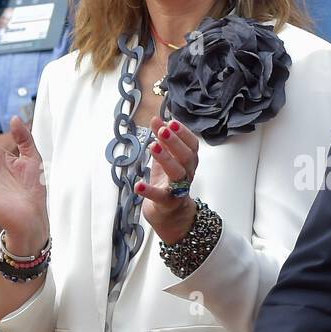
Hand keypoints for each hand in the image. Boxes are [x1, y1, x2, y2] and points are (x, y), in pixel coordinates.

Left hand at [136, 116, 201, 245]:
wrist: (168, 212)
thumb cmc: (168, 181)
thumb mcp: (166, 157)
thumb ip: (162, 139)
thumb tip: (156, 119)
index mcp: (189, 162)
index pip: (192, 145)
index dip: (184, 133)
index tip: (171, 122)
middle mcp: (187, 174)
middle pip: (187, 157)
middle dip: (175, 142)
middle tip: (162, 131)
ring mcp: (178, 189)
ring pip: (177, 173)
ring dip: (166, 159)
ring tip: (152, 146)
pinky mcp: (167, 203)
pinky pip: (160, 197)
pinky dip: (149, 191)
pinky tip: (138, 185)